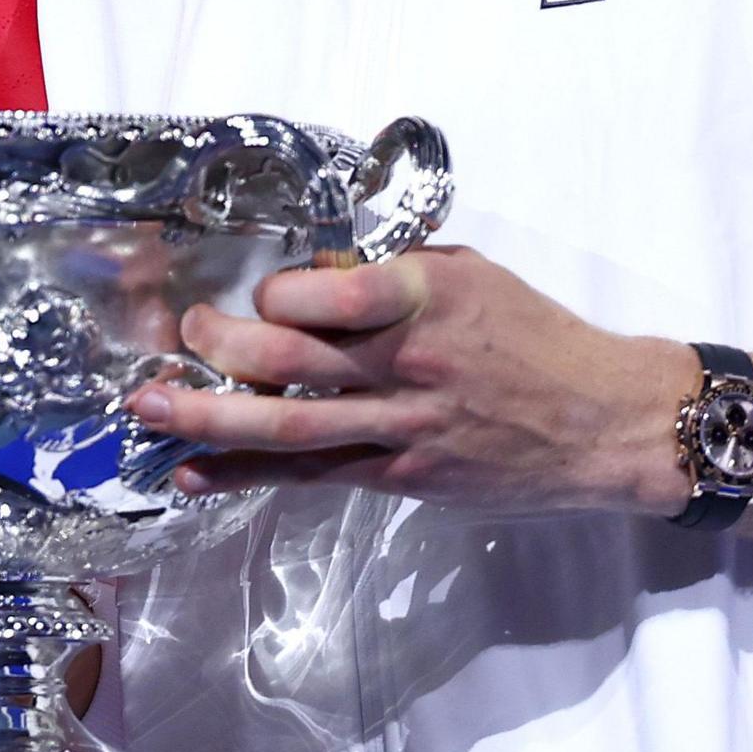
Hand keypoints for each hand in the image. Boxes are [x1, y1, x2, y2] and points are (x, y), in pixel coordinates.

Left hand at [128, 246, 684, 512]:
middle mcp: (411, 361)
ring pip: (289, 426)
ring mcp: (405, 427)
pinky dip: (249, 475)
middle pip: (291, 361)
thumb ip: (392, 273)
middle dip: (219, 349)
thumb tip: (312, 280)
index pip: (327, 295)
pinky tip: (197, 475)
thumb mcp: (471, 275)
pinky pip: (314, 476)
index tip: (260, 296)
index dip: (276, 296)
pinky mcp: (404, 477)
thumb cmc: (535, 337)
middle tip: (182, 336)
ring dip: (209, 419)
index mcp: (427, 295)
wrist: (603, 422)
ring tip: (149, 411)